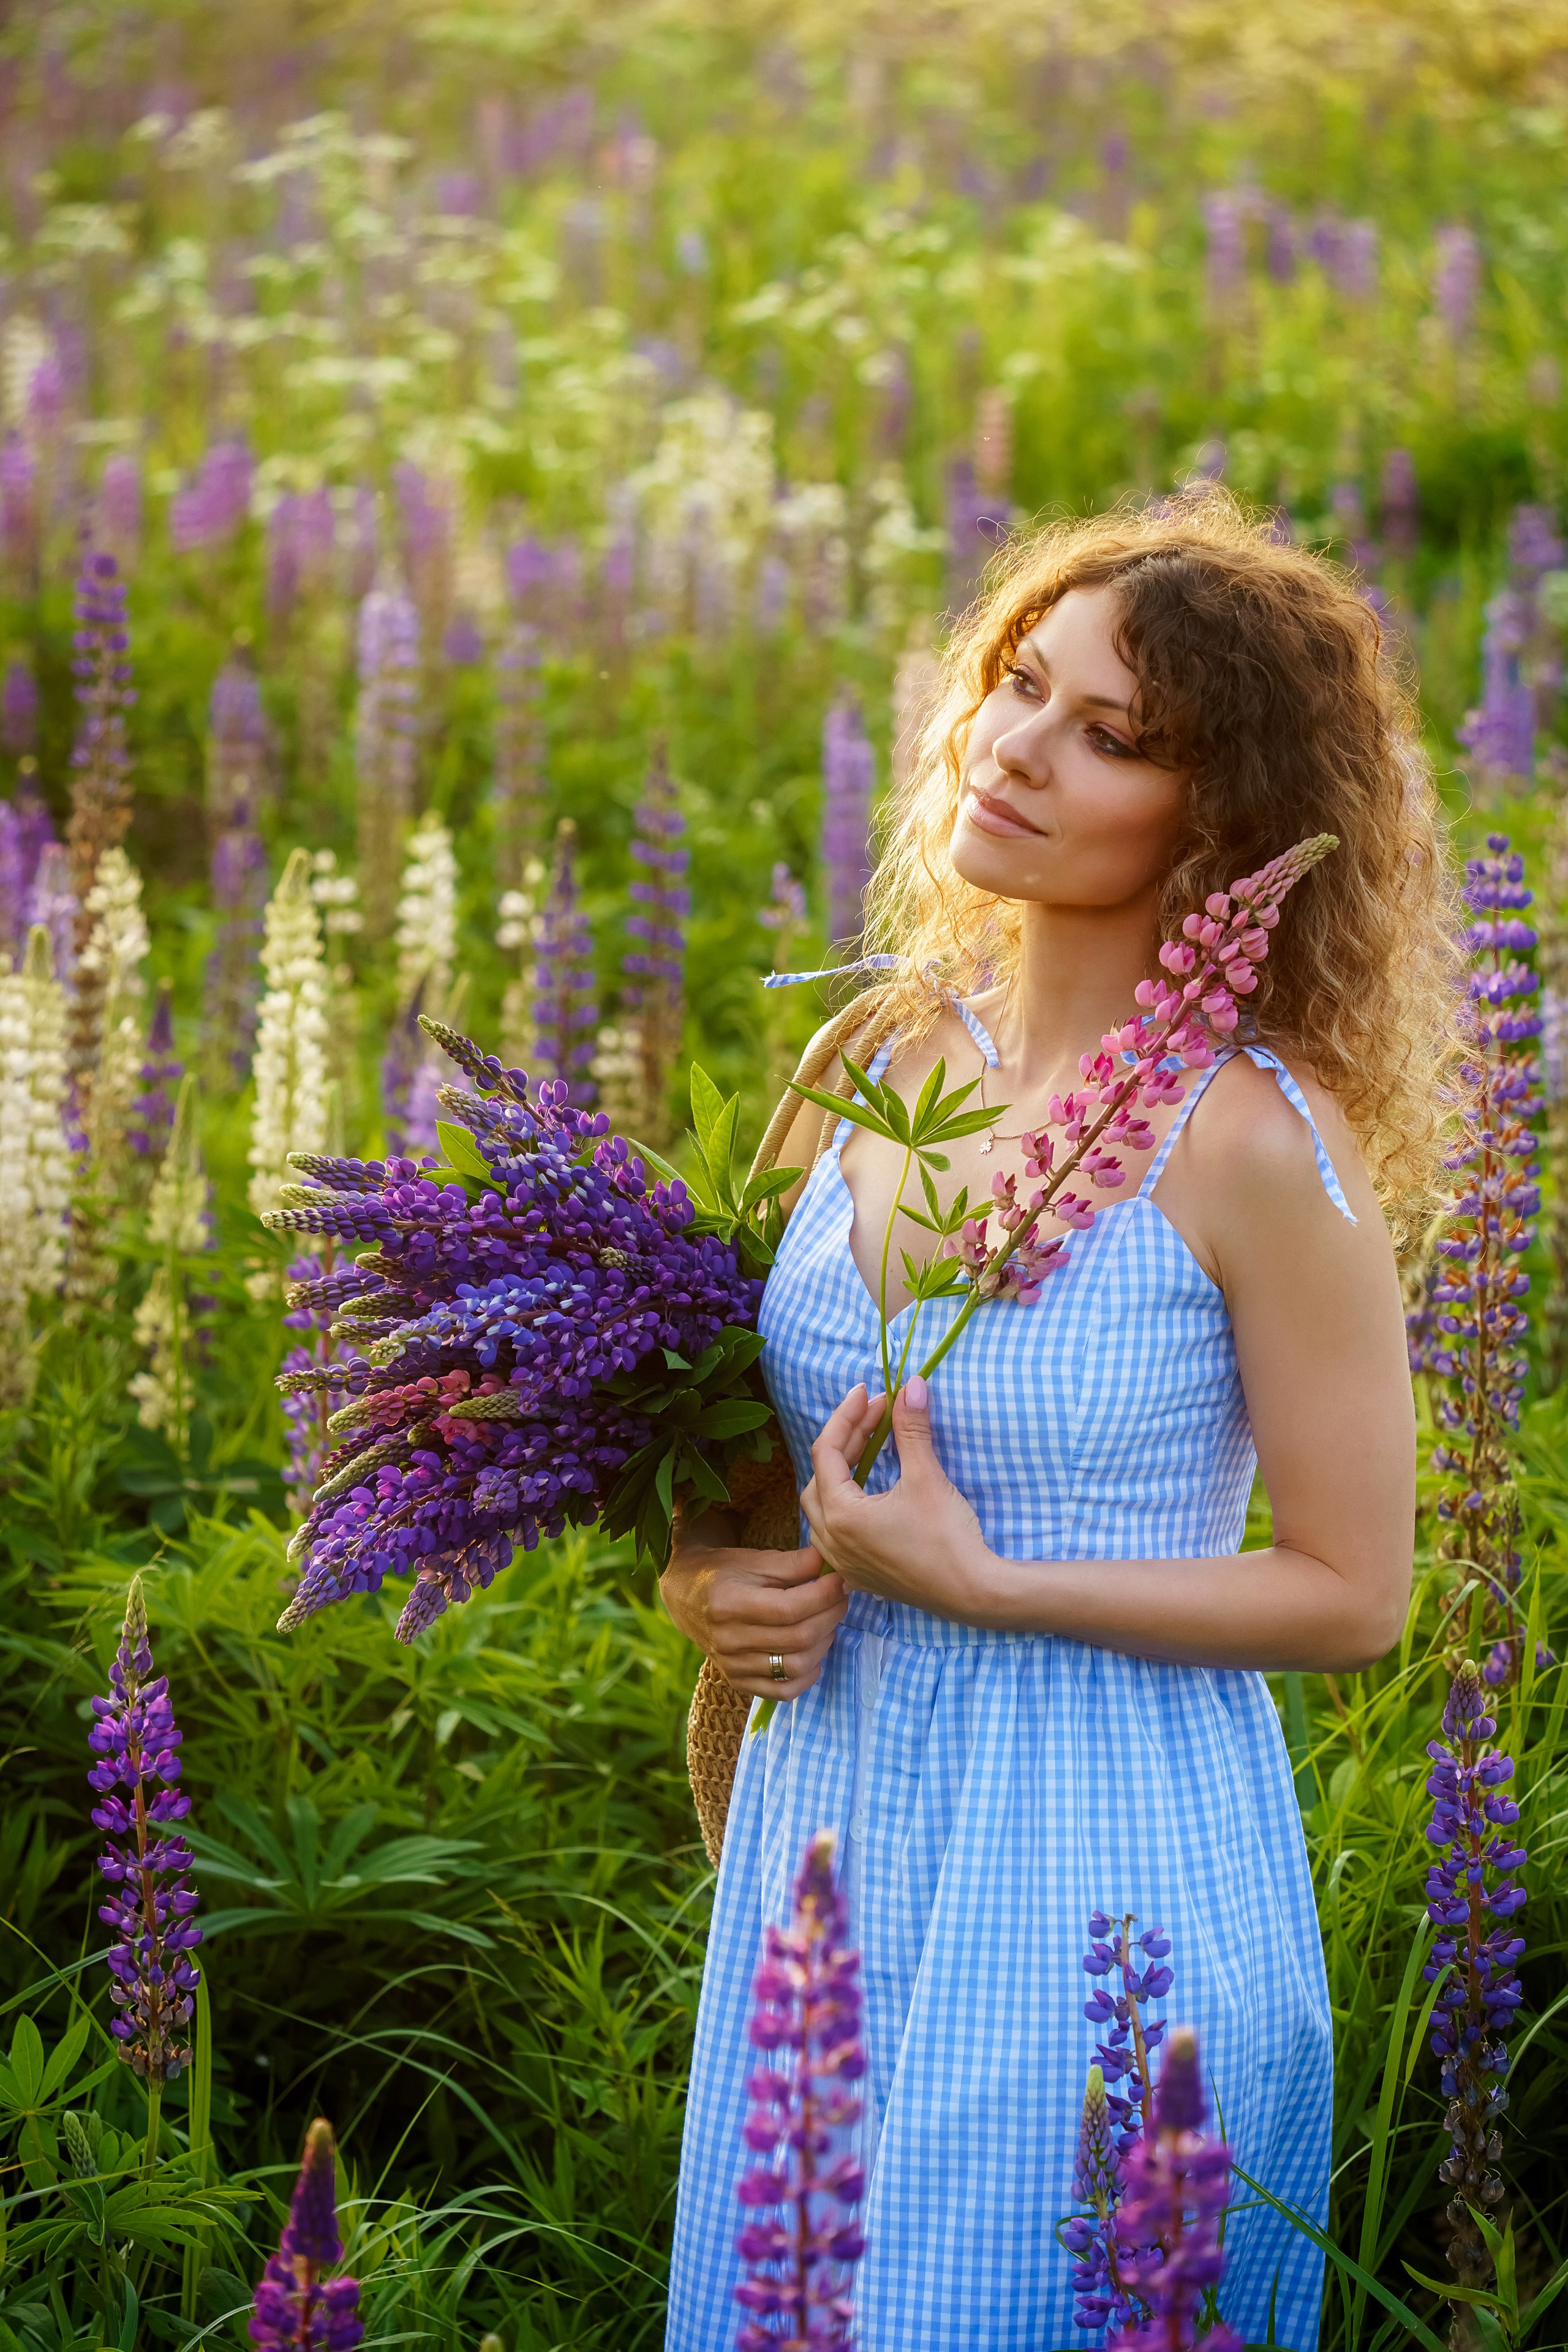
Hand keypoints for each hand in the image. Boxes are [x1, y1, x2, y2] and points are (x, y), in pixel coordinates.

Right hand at [660, 1515, 845, 1702]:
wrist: (686, 1597)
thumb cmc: (723, 1572)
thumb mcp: (754, 1559)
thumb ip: (793, 1563)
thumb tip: (831, 1563)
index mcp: (729, 1604)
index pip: (789, 1609)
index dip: (823, 1596)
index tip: (840, 1581)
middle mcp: (728, 1640)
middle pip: (797, 1638)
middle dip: (830, 1616)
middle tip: (841, 1598)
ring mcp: (732, 1665)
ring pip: (795, 1666)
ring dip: (823, 1644)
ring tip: (827, 1622)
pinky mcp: (738, 1681)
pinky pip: (782, 1692)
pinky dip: (807, 1677)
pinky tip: (813, 1654)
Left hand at [800, 1378, 995, 1620]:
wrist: (972, 1592)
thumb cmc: (948, 1537)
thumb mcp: (926, 1477)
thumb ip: (911, 1429)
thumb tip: (912, 1385)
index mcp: (841, 1515)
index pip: (826, 1451)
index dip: (846, 1416)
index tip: (868, 1392)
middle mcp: (832, 1541)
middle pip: (819, 1477)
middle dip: (844, 1441)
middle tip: (875, 1418)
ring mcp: (844, 1563)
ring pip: (821, 1508)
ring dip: (839, 1475)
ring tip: (866, 1449)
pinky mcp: (859, 1575)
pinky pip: (834, 1535)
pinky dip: (844, 1506)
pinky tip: (867, 1495)